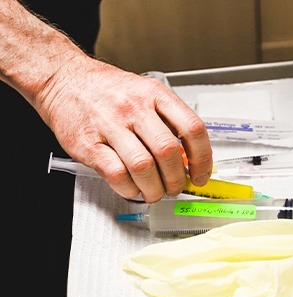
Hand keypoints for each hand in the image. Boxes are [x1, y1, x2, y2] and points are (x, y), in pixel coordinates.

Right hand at [35, 56, 212, 202]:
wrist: (63, 80)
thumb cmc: (108, 91)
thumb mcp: (145, 93)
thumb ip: (168, 121)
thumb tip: (189, 158)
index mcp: (155, 94)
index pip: (192, 129)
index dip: (202, 159)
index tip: (200, 174)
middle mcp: (135, 107)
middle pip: (168, 152)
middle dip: (177, 180)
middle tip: (174, 187)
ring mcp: (110, 124)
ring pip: (143, 167)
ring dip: (154, 189)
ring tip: (154, 192)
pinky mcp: (88, 144)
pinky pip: (117, 175)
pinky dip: (130, 190)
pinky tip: (132, 188)